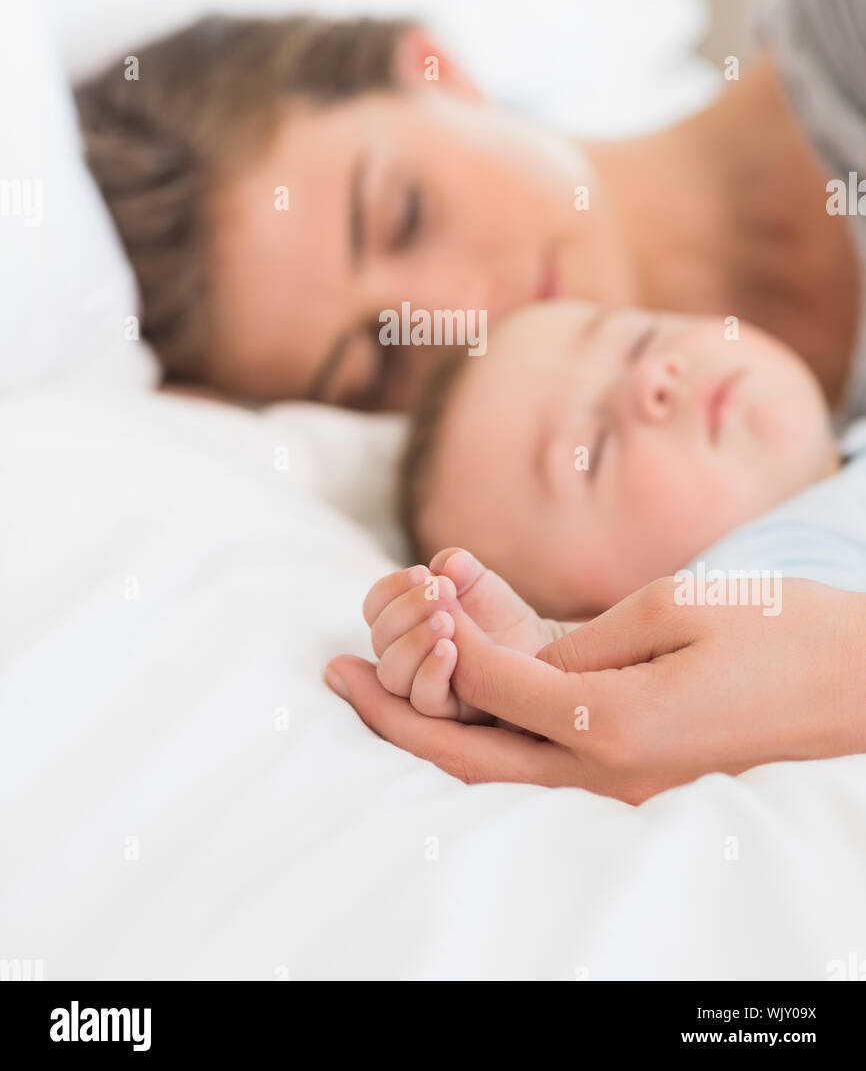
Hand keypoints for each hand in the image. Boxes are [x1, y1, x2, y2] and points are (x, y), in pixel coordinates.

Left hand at [332, 575, 865, 801]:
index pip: (491, 686)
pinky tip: (460, 702)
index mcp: (615, 723)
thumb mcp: (676, 609)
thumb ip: (583, 640)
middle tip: (332, 676)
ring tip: (371, 689)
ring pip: (500, 775)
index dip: (440, 641)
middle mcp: (609, 775)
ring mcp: (625, 791)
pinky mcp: (642, 785)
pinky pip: (545, 770)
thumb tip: (512, 660)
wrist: (864, 692)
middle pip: (471, 760)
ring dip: (431, 732)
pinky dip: (490, 738)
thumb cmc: (780, 635)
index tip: (402, 600)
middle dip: (392, 718)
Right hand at [362, 547, 556, 720]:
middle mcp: (403, 656)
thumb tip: (451, 564)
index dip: (392, 588)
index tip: (423, 573)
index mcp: (400, 622)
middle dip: (407, 610)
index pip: (375, 606)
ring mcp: (420, 686)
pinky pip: (424, 700)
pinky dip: (431, 672)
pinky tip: (451, 650)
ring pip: (392, 674)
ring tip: (446, 621)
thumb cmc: (496, 612)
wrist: (534, 645)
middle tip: (441, 592)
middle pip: (381, 638)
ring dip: (414, 642)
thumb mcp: (478, 581)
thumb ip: (460, 567)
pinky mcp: (447, 711)